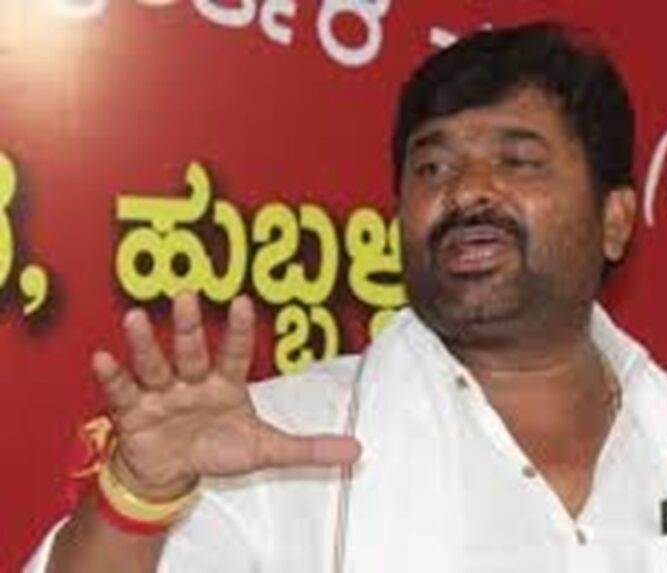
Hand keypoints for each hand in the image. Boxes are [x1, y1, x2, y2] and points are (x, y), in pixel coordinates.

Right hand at [93, 291, 360, 499]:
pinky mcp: (133, 411)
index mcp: (226, 384)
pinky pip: (123, 391)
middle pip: (192, 350)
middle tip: (187, 294)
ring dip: (146, 343)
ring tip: (135, 316)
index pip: (236, 353)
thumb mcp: (266, 451)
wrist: (173, 472)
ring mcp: (162, 393)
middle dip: (189, 325)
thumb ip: (309, 449)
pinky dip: (113, 376)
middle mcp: (193, 381)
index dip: (241, 330)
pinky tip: (104, 357)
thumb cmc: (219, 450)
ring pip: (155, 364)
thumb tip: (358, 452)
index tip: (245, 301)